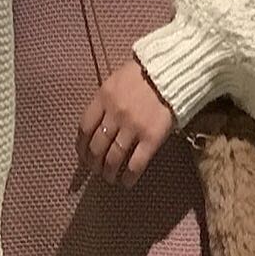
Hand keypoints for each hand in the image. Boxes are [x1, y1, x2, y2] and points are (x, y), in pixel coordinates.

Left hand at [78, 57, 177, 187]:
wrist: (173, 73)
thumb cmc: (143, 74)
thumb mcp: (116, 81)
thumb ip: (104, 101)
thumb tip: (95, 125)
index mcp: (103, 98)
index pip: (84, 128)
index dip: (81, 146)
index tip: (83, 155)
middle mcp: (115, 114)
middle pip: (97, 146)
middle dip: (94, 163)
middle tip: (96, 169)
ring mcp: (133, 127)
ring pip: (114, 158)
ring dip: (109, 172)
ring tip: (110, 177)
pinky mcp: (152, 138)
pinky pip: (136, 163)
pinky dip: (129, 176)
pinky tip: (127, 182)